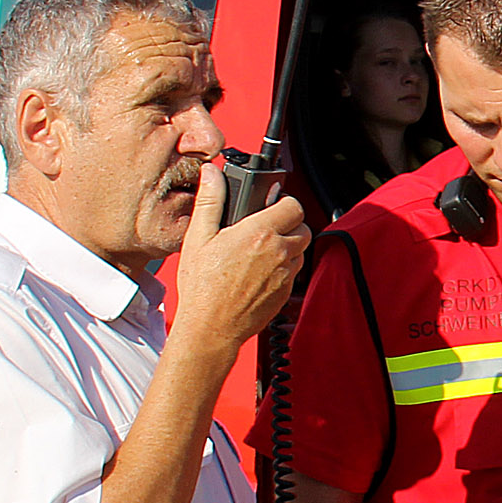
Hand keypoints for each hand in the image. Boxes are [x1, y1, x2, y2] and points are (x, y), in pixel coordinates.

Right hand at [174, 164, 306, 354]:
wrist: (211, 328)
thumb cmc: (202, 287)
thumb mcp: (199, 237)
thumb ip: (210, 201)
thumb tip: (213, 174)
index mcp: (259, 233)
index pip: (292, 204)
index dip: (283, 201)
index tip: (270, 205)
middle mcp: (278, 252)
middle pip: (302, 226)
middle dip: (288, 223)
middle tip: (267, 227)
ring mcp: (285, 274)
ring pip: (301, 249)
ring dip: (288, 245)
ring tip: (263, 249)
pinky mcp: (286, 293)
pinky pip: (294, 271)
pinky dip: (285, 266)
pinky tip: (262, 270)